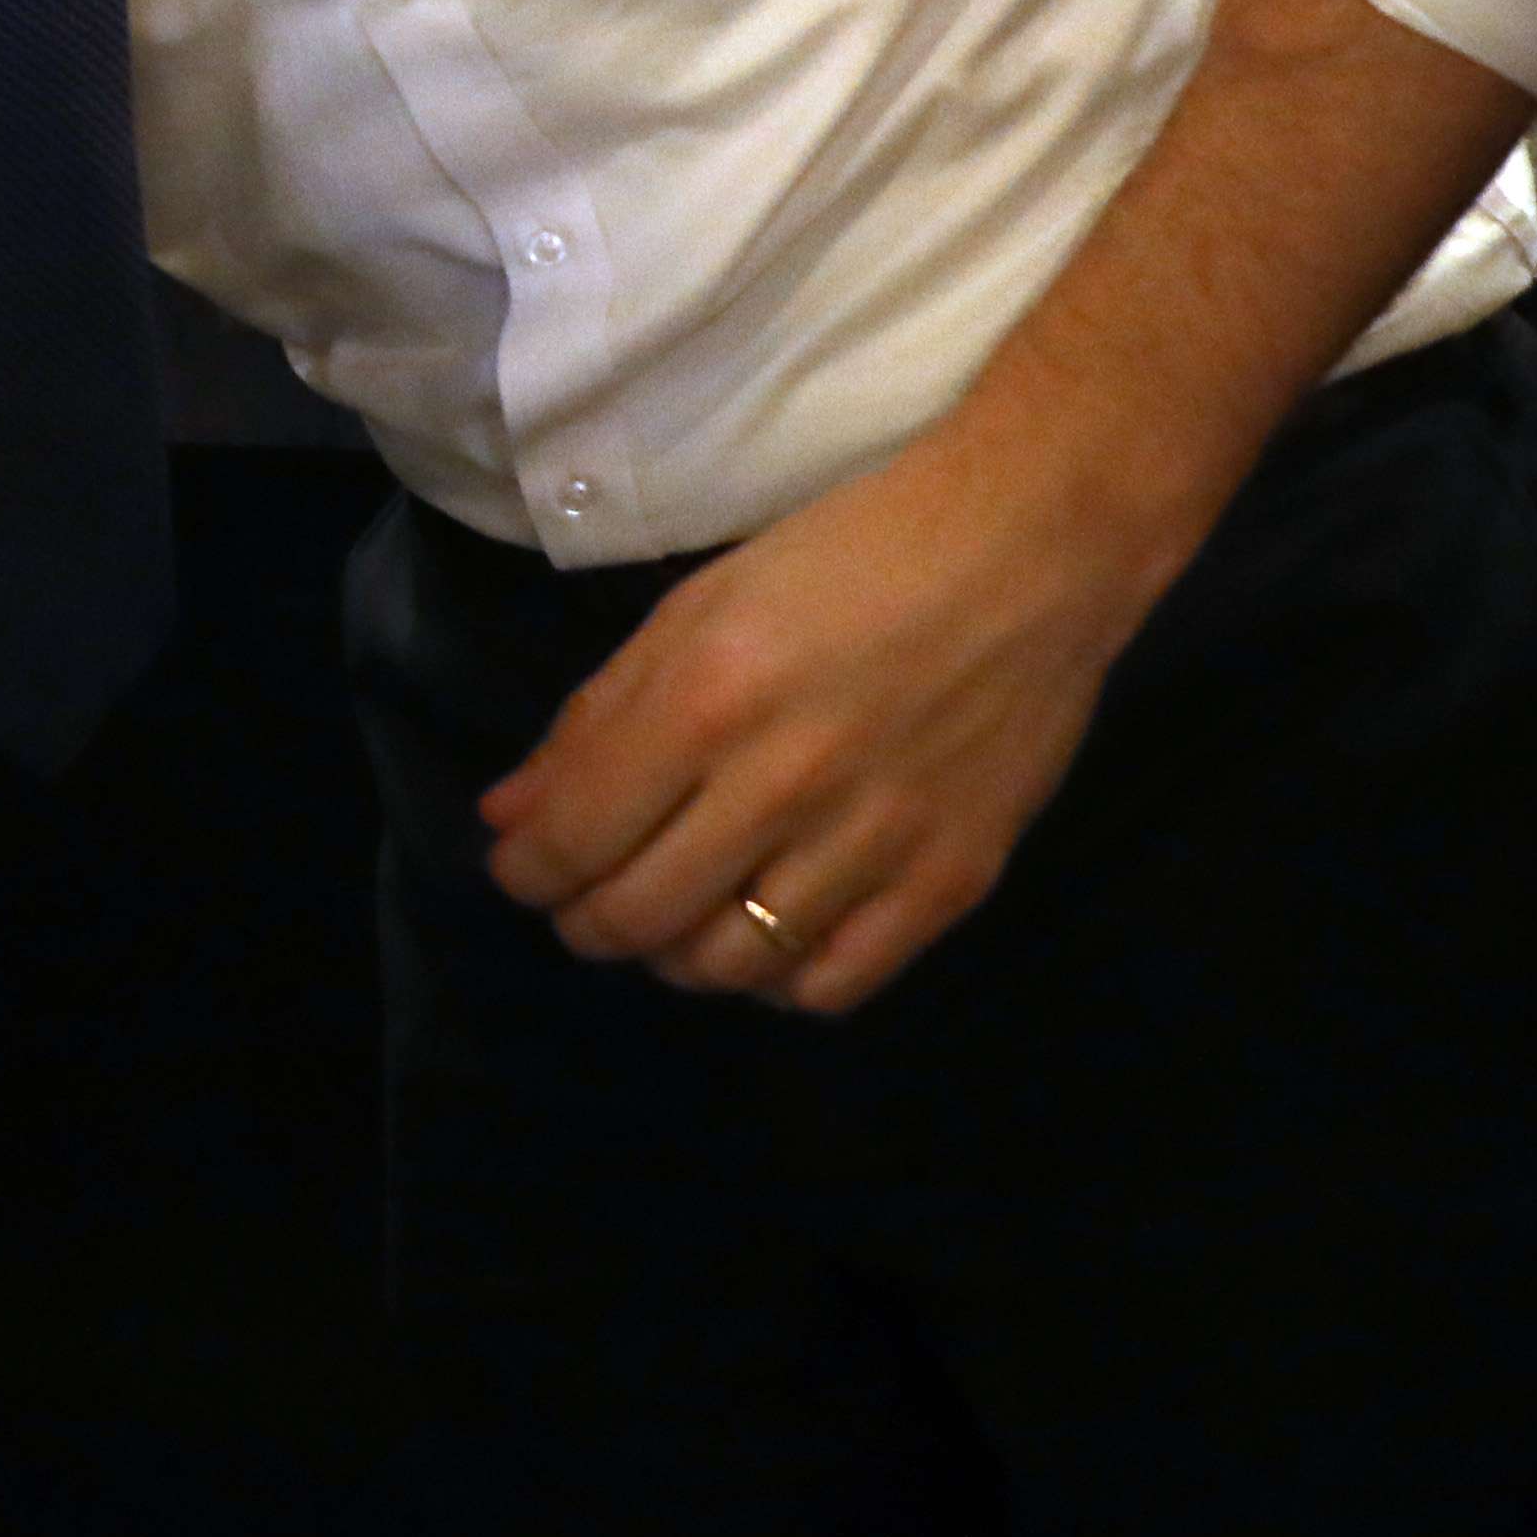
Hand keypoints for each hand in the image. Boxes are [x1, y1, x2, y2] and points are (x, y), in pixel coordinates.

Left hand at [477, 413, 1195, 1018]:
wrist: (1027, 551)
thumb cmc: (847, 557)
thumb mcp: (697, 607)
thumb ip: (595, 719)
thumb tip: (509, 819)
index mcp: (706, 700)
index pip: (575, 839)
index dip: (525, 873)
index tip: (521, 869)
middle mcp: (783, 785)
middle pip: (640, 918)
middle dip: (585, 923)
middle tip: (585, 903)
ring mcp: (875, 843)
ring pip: (729, 968)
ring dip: (674, 957)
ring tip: (673, 918)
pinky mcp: (951, 882)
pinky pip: (834, 986)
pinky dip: (779, 983)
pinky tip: (766, 938)